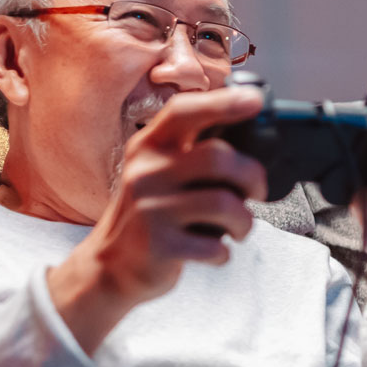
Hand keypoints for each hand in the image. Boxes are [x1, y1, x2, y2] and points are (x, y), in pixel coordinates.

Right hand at [48, 85, 267, 352]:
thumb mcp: (157, 175)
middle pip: (218, 158)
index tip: (255, 100)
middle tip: (256, 192)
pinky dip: (224, 253)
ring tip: (239, 229)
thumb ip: (190, 155)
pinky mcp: (158, 245)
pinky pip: (214, 246)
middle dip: (252, 177)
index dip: (222, 102)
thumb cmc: (148, 217)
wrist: (109, 266)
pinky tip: (214, 253)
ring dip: (244, 221)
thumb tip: (248, 146)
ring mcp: (150, 209)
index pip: (184, 112)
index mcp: (148, 147)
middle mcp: (146, 172)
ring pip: (224, 203)